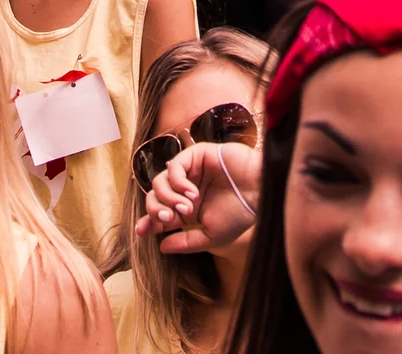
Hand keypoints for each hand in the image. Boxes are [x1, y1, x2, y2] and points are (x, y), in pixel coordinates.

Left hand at [134, 141, 258, 254]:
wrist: (260, 193)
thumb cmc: (240, 214)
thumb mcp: (211, 237)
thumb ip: (186, 242)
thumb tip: (161, 246)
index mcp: (187, 208)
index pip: (159, 213)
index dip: (148, 222)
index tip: (141, 232)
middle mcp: (185, 189)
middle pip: (154, 196)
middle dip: (156, 210)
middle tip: (168, 220)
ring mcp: (190, 171)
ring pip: (160, 181)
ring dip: (169, 197)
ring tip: (187, 208)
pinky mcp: (196, 155)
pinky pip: (174, 166)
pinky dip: (177, 181)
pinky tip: (192, 193)